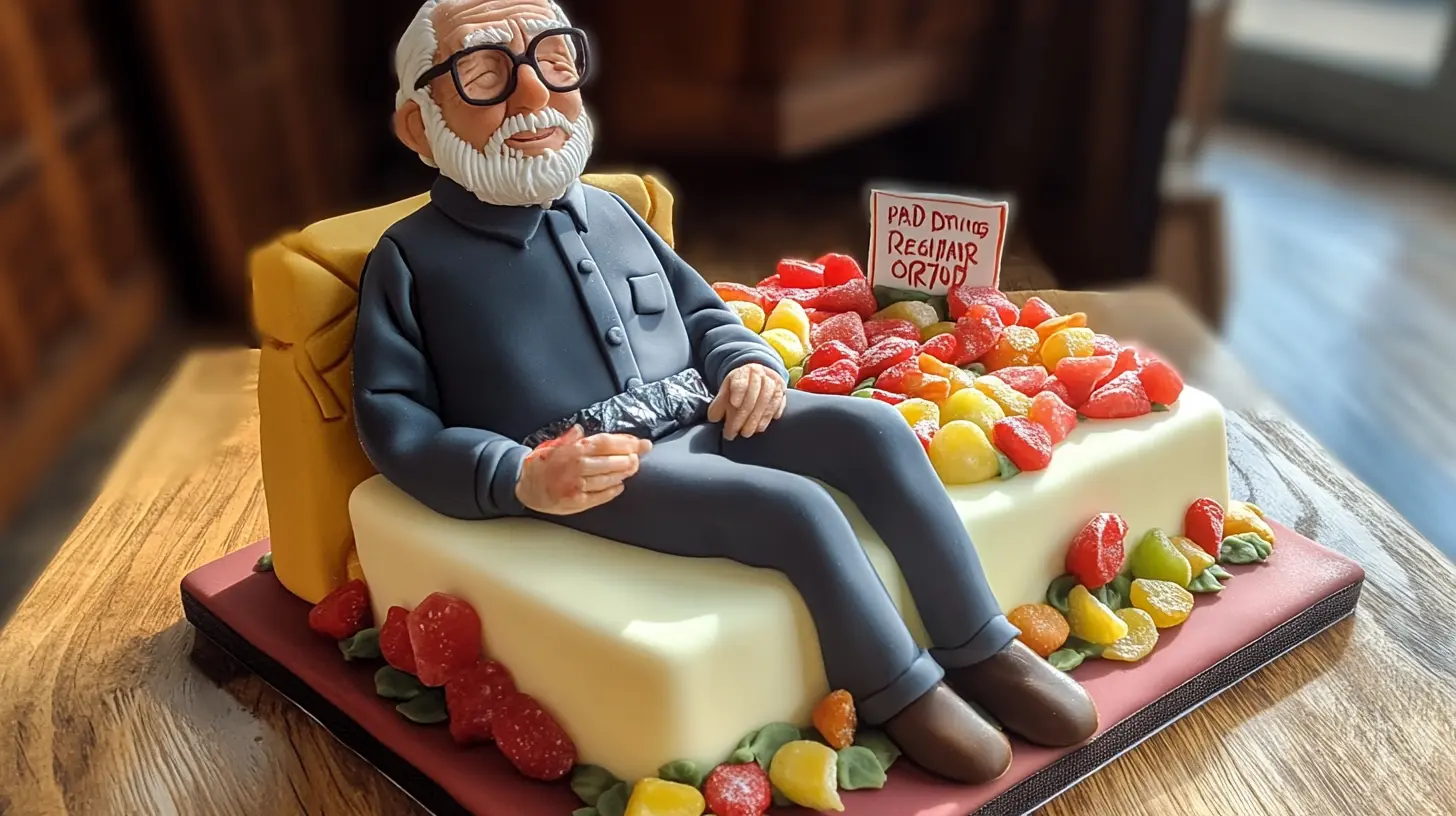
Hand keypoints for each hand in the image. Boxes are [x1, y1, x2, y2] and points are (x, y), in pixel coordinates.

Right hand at [516, 426, 651, 514]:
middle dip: (629, 459)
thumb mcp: (553, 446)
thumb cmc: (542, 465)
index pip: (606, 443)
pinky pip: (600, 495)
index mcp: (573, 450)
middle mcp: (577, 466)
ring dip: (623, 474)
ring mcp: (577, 485)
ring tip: (631, 470)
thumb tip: (579, 430)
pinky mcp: (577, 501)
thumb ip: (569, 438)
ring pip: (608, 478)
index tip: (640, 443)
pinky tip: (619, 486)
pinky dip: (612, 491)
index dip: (626, 443)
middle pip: (612, 461)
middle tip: (638, 458)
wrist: (526, 488)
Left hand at [707, 363, 785, 440]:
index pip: (741, 380)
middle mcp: (760, 374)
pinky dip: (770, 416)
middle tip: (737, 430)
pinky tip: (761, 427)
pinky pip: (778, 403)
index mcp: (743, 371)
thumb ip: (719, 404)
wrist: (758, 377)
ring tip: (748, 432)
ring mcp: (773, 381)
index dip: (738, 391)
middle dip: (745, 415)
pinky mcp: (782, 391)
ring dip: (757, 418)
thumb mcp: (726, 392)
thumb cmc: (740, 387)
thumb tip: (714, 418)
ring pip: (767, 399)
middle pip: (754, 393)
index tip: (734, 404)